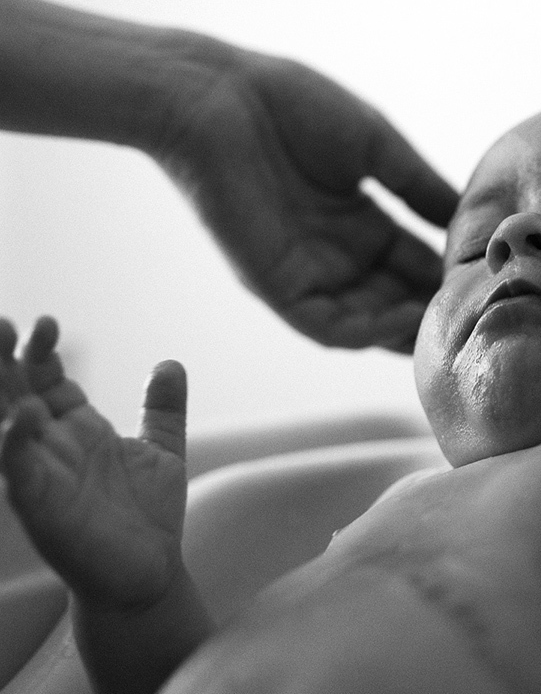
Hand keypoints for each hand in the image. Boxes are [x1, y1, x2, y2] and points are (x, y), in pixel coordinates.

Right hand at [0, 317, 188, 610]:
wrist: (149, 574)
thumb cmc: (147, 515)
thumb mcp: (162, 450)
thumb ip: (163, 408)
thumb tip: (170, 363)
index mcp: (77, 428)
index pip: (46, 378)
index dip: (41, 349)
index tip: (49, 322)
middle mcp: (52, 446)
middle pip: (16, 392)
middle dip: (4, 358)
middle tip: (4, 322)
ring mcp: (44, 473)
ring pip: (8, 425)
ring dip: (1, 392)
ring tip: (1, 349)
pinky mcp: (42, 506)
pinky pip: (19, 472)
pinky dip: (15, 444)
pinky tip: (20, 419)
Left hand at [153, 42, 458, 352]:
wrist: (215, 95)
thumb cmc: (291, 105)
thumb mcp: (377, 147)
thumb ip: (420, 186)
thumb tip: (474, 212)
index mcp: (357, 220)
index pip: (415, 263)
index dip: (452, 275)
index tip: (497, 280)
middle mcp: (336, 253)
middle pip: (398, 298)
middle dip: (438, 308)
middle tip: (487, 314)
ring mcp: (307, 272)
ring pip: (369, 321)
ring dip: (411, 327)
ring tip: (456, 323)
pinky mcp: (277, 285)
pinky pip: (330, 326)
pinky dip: (369, 331)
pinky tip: (406, 321)